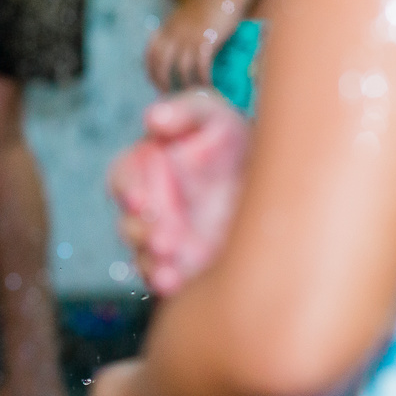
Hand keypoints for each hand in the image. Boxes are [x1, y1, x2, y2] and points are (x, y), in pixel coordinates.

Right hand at [108, 91, 249, 294]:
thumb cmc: (230, 141)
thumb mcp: (214, 115)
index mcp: (145, 168)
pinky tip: (177, 285)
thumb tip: (153, 119)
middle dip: (144, 233)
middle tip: (165, 240)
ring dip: (152, 263)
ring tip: (169, 272)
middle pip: (130, 223)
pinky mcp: (180, 264)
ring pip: (142, 255)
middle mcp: (148, 206)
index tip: (140, 200)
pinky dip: (165, 282)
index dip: (129, 188)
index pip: (124, 178)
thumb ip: (184, 111)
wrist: (270, 179)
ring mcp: (162, 238)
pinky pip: (162, 277)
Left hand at [146, 0, 239, 92]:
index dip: (151, 72)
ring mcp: (190, 39)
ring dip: (186, 84)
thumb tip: (174, 56)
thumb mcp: (182, 19)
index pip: (150, 54)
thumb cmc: (206, 5)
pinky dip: (203, 78)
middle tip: (171, 94)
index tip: (155, 84)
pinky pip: (201, 66)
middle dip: (164, 83)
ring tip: (192, 92)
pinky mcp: (207, 41)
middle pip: (162, 65)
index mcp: (166, 29)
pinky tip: (208, 85)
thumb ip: (174, 34)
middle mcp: (174, 35)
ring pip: (182, 69)